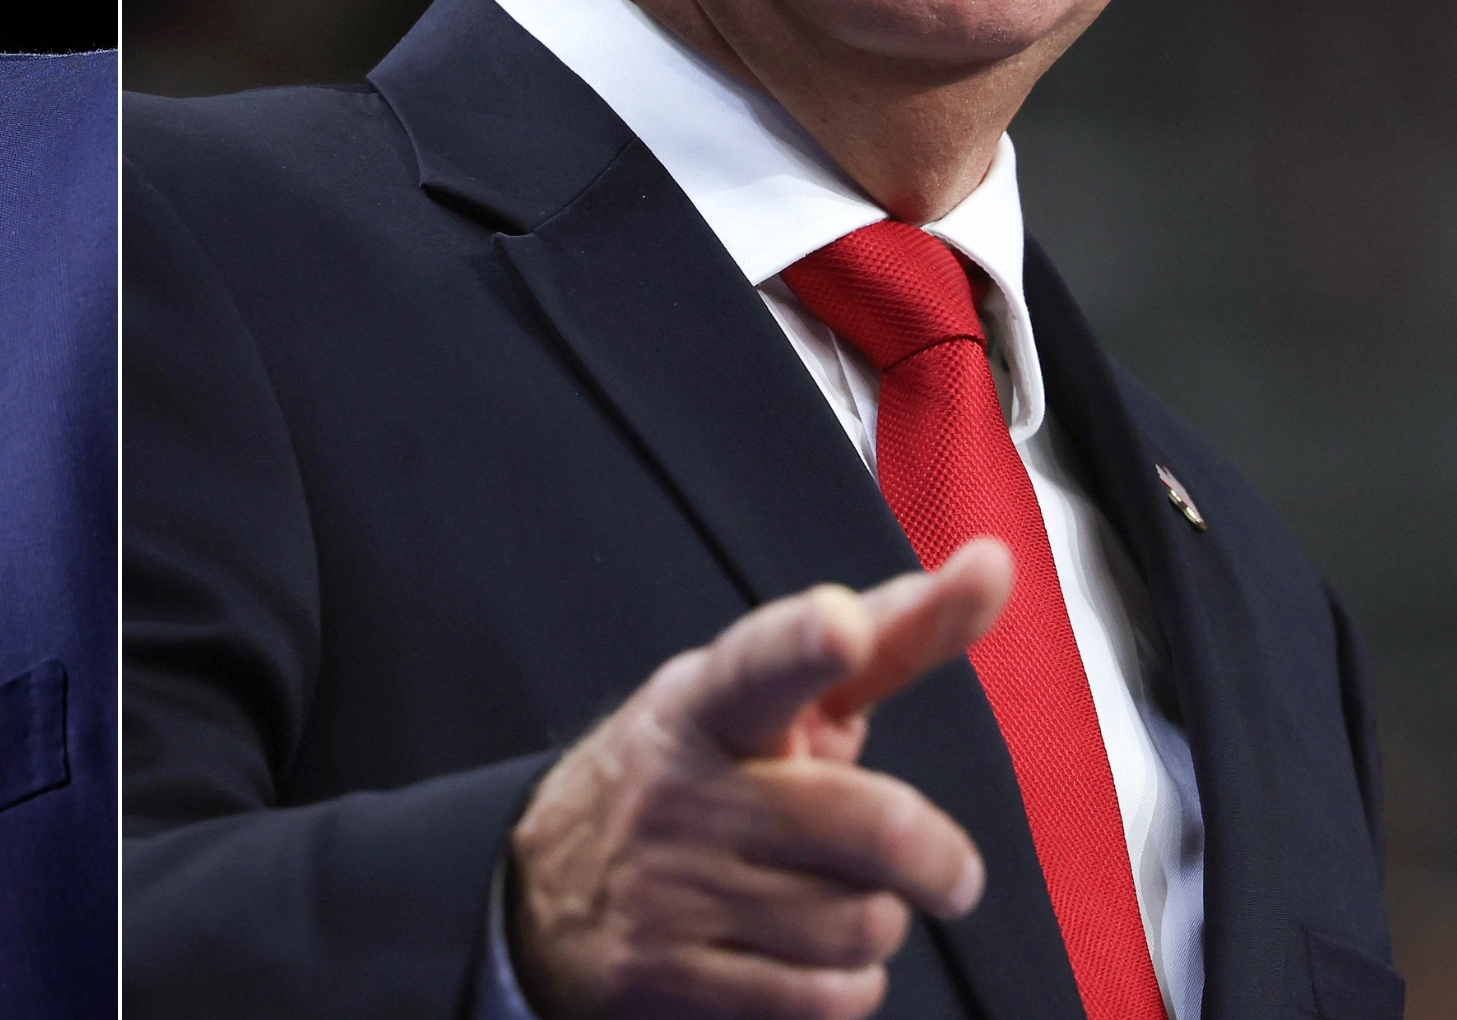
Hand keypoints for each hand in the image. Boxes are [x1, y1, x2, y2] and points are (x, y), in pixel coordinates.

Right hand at [505, 539, 1014, 1018]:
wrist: (546, 888)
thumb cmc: (705, 773)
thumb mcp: (771, 701)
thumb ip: (889, 639)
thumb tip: (993, 563)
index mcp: (709, 702)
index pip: (761, 663)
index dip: (805, 642)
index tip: (840, 624)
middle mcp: (686, 788)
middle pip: (867, 827)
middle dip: (936, 860)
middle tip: (948, 874)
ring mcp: (672, 885)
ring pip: (859, 923)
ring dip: (876, 922)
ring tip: (831, 898)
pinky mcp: (672, 975)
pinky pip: (826, 998)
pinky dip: (846, 986)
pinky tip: (805, 955)